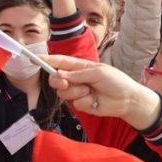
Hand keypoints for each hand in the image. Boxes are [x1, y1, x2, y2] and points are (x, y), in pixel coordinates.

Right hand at [44, 54, 161, 129]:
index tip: (34, 58)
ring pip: (64, 93)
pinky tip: (95, 101)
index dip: (47, 60)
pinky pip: (74, 103)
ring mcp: (79, 92)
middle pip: (56, 79)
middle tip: (65, 83)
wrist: (127, 100)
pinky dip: (84, 102)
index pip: (61, 62)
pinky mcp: (82, 104)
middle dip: (58, 81)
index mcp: (81, 66)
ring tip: (89, 92)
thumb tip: (60, 74)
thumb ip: (78, 74)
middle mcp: (77, 78)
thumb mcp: (98, 72)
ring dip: (75, 92)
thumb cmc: (116, 81)